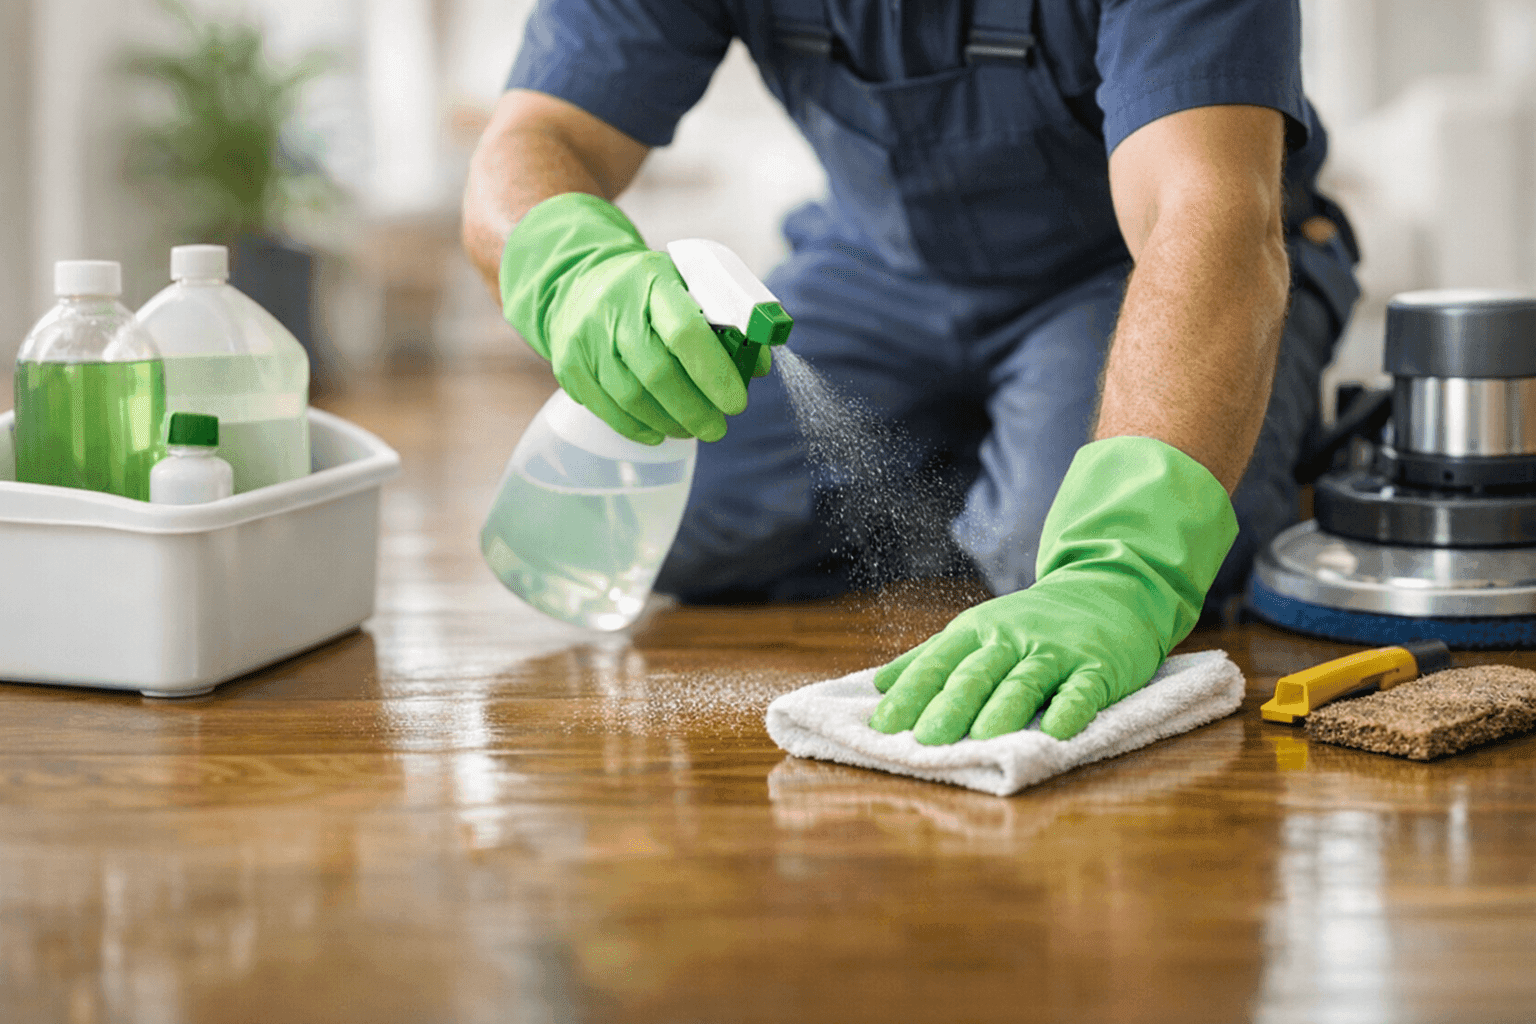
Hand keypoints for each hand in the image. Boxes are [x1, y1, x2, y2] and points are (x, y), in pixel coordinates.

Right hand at [499, 192, 759, 443]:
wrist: (578, 280)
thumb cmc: (647, 289)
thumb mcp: (687, 283)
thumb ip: (726, 319)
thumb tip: (757, 367)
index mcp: (653, 280)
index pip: (686, 332)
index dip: (714, 374)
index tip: (736, 403)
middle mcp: (614, 307)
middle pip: (657, 373)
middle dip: (695, 410)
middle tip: (718, 428)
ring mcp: (586, 337)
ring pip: (631, 397)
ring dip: (669, 422)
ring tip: (691, 429)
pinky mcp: (569, 364)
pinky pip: (607, 409)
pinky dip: (638, 428)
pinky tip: (659, 431)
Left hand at [869, 437, 1237, 741]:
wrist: (1109, 588)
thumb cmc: (1033, 622)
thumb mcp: (979, 630)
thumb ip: (932, 658)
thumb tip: (880, 685)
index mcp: (976, 632)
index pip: (937, 663)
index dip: (911, 693)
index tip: (884, 725)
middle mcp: (1011, 639)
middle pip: (977, 673)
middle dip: (951, 705)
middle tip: (927, 739)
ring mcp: (1056, 652)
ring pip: (1025, 681)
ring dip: (1004, 709)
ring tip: (983, 738)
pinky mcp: (1098, 667)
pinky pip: (1082, 689)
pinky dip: (1070, 708)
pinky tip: (1058, 730)